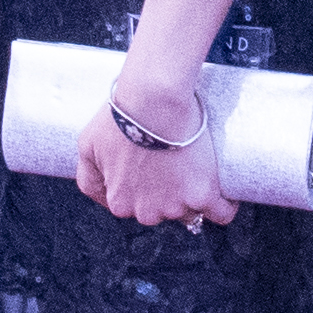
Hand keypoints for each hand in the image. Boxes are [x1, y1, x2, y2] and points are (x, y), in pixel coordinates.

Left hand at [74, 86, 238, 230]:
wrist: (153, 99)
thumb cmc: (120, 117)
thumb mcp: (87, 147)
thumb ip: (89, 179)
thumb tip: (103, 196)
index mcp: (120, 203)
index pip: (134, 206)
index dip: (143, 185)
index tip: (152, 167)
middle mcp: (147, 212)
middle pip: (162, 210)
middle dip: (166, 191)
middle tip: (171, 161)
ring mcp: (176, 206)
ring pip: (189, 210)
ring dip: (192, 194)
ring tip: (194, 166)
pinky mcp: (203, 194)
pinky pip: (221, 213)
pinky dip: (224, 206)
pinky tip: (223, 192)